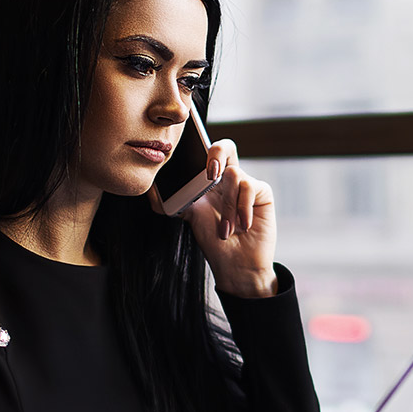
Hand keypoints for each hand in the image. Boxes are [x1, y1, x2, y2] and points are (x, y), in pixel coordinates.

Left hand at [178, 139, 277, 298]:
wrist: (236, 264)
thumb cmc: (214, 241)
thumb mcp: (190, 215)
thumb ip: (173, 200)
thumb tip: (150, 190)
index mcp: (210, 181)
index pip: (206, 152)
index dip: (200, 147)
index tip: (190, 158)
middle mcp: (228, 180)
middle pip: (226, 147)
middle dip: (216, 153)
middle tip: (210, 174)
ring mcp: (246, 185)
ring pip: (234, 175)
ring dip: (227, 207)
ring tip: (226, 229)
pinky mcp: (262, 193)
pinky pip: (249, 187)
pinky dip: (242, 209)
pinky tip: (243, 226)